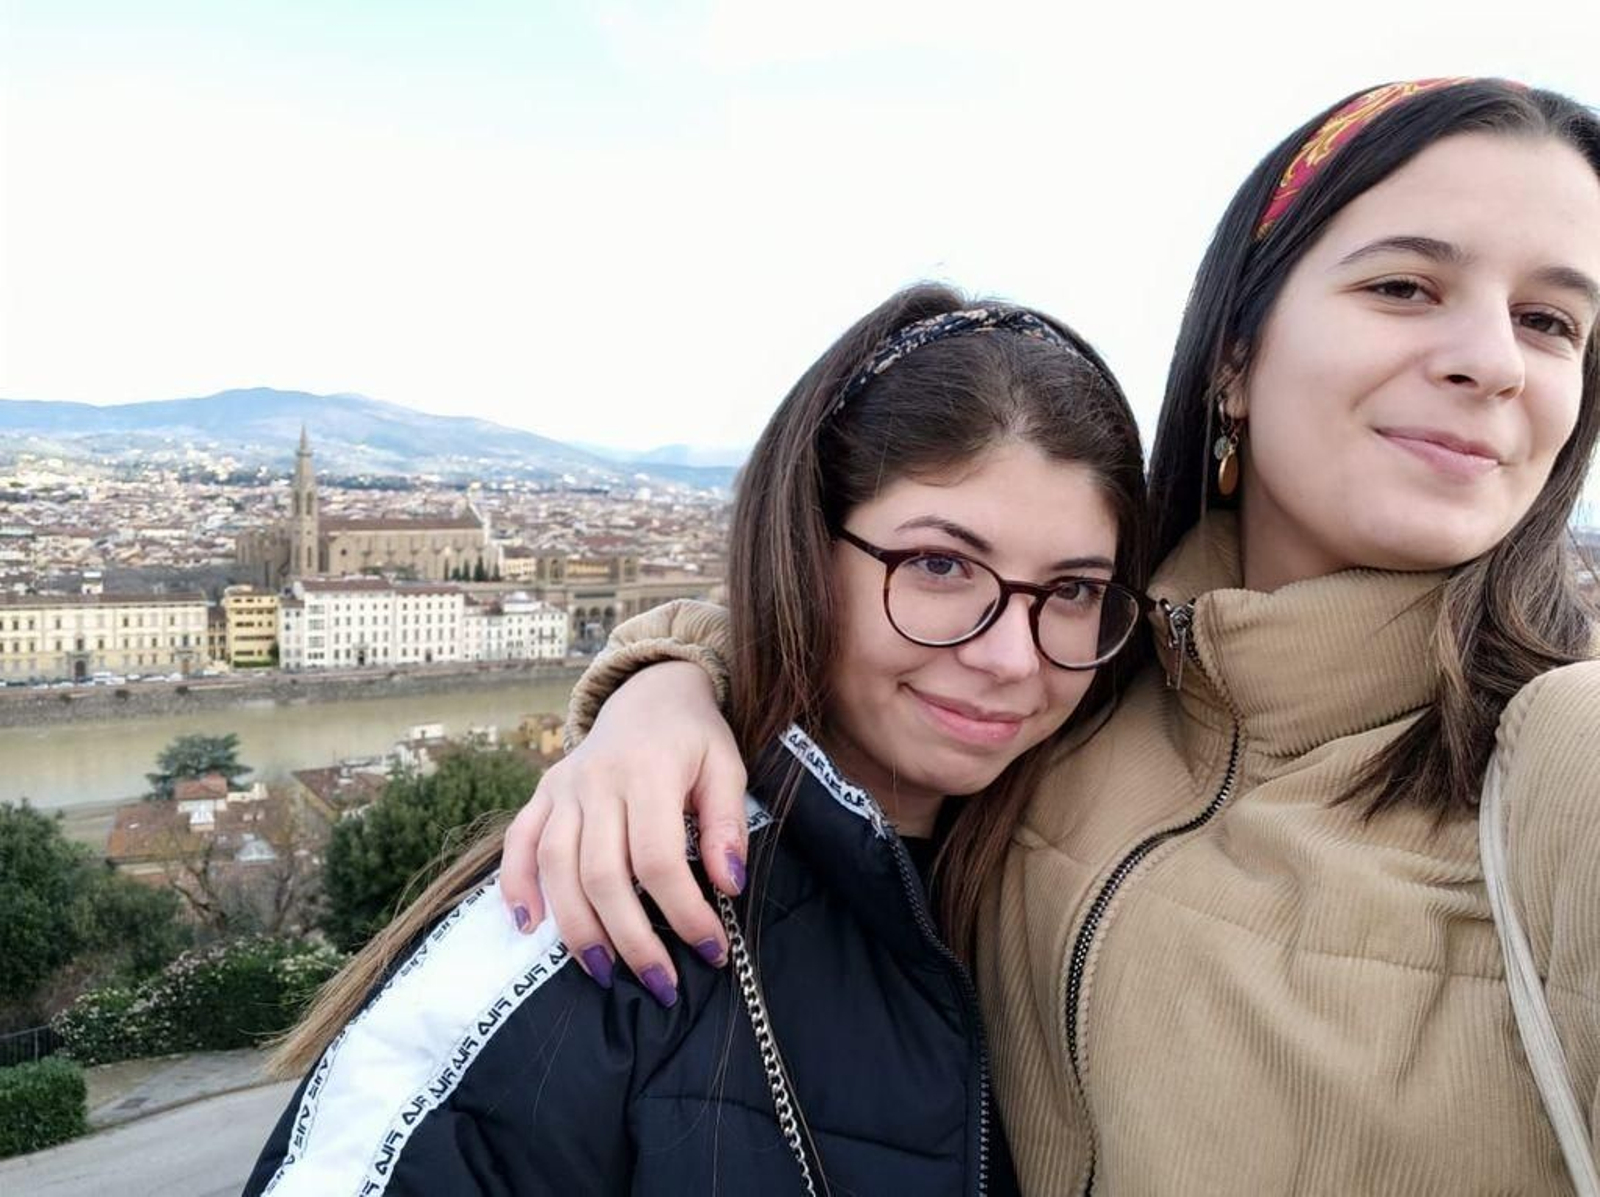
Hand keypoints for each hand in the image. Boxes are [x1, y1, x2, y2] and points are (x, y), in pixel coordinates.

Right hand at [499, 661, 747, 1005]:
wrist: (650, 693)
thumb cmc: (695, 740)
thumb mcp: (727, 768)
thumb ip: (727, 825)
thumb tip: (728, 886)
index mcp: (648, 771)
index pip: (659, 859)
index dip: (684, 912)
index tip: (711, 950)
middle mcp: (597, 780)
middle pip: (603, 874)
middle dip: (632, 939)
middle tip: (661, 985)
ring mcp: (563, 787)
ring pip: (557, 867)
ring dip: (577, 929)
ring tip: (605, 974)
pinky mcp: (542, 793)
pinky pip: (518, 842)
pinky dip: (516, 885)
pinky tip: (529, 927)